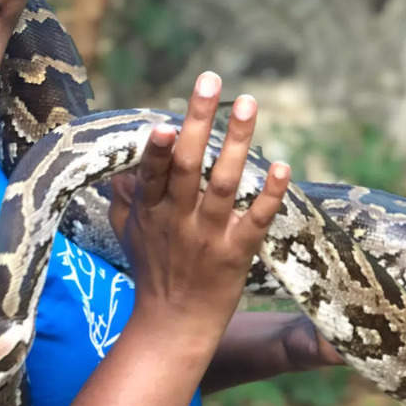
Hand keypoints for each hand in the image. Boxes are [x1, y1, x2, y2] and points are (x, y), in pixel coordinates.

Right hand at [108, 71, 290, 343]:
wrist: (174, 324)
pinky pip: (256, 220)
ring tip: (248, 104)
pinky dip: (271, 194)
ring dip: (237, 143)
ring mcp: (209, 236)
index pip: (153, 172)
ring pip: (224, 184)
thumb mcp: (127, 231)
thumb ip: (124, 195)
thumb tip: (121, 163)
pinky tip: (283, 166)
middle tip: (211, 82)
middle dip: (199, 121)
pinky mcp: (237, 253)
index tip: (164, 122)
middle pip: (188, 166)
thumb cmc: (151, 270)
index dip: (158, 148)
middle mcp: (178, 219)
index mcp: (150, 210)